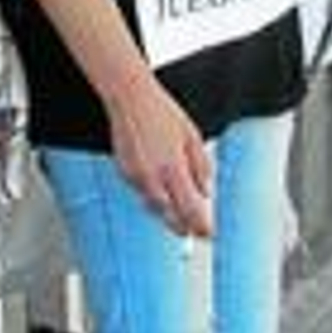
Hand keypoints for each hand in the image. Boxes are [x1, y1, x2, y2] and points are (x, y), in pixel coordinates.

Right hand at [103, 73, 213, 237]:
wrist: (129, 98)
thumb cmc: (161, 112)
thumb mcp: (192, 136)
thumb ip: (202, 166)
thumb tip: (207, 192)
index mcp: (174, 168)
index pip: (189, 209)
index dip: (200, 226)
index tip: (207, 234)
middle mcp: (153, 177)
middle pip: (169, 217)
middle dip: (182, 228)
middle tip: (193, 233)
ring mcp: (136, 176)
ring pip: (153, 207)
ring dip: (167, 213)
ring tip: (178, 215)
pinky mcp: (124, 172)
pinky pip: (141, 192)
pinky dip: (152, 196)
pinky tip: (160, 189)